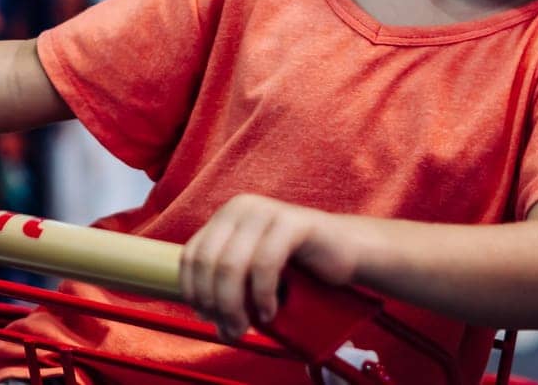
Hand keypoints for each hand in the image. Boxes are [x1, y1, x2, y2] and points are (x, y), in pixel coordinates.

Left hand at [179, 194, 358, 341]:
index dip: (193, 292)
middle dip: (215, 304)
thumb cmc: (298, 268)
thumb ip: (227, 284)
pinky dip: (261, 294)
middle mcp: (241, 208)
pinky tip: (268, 311)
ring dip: (234, 305)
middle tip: (231, 330)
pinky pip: (265, 263)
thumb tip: (204, 315)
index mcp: (225, 217)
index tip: (208, 318)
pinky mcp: (293, 222)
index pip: (191, 255)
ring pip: (231, 265)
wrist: (346, 252)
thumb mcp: (253, 272)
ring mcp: (267, 211)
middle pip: (208, 262)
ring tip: (247, 326)